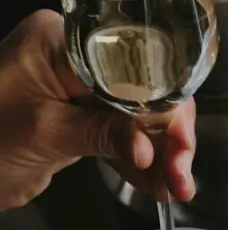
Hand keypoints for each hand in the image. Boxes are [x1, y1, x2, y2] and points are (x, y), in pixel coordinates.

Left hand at [0, 10, 195, 211]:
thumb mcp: (44, 133)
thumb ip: (102, 136)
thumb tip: (148, 150)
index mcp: (62, 41)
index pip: (133, 66)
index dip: (163, 105)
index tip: (179, 143)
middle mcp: (75, 58)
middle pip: (142, 91)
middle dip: (166, 136)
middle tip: (181, 173)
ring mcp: (77, 89)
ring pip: (136, 117)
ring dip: (157, 155)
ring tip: (175, 188)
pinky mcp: (77, 117)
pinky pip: (118, 135)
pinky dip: (137, 162)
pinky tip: (156, 186)